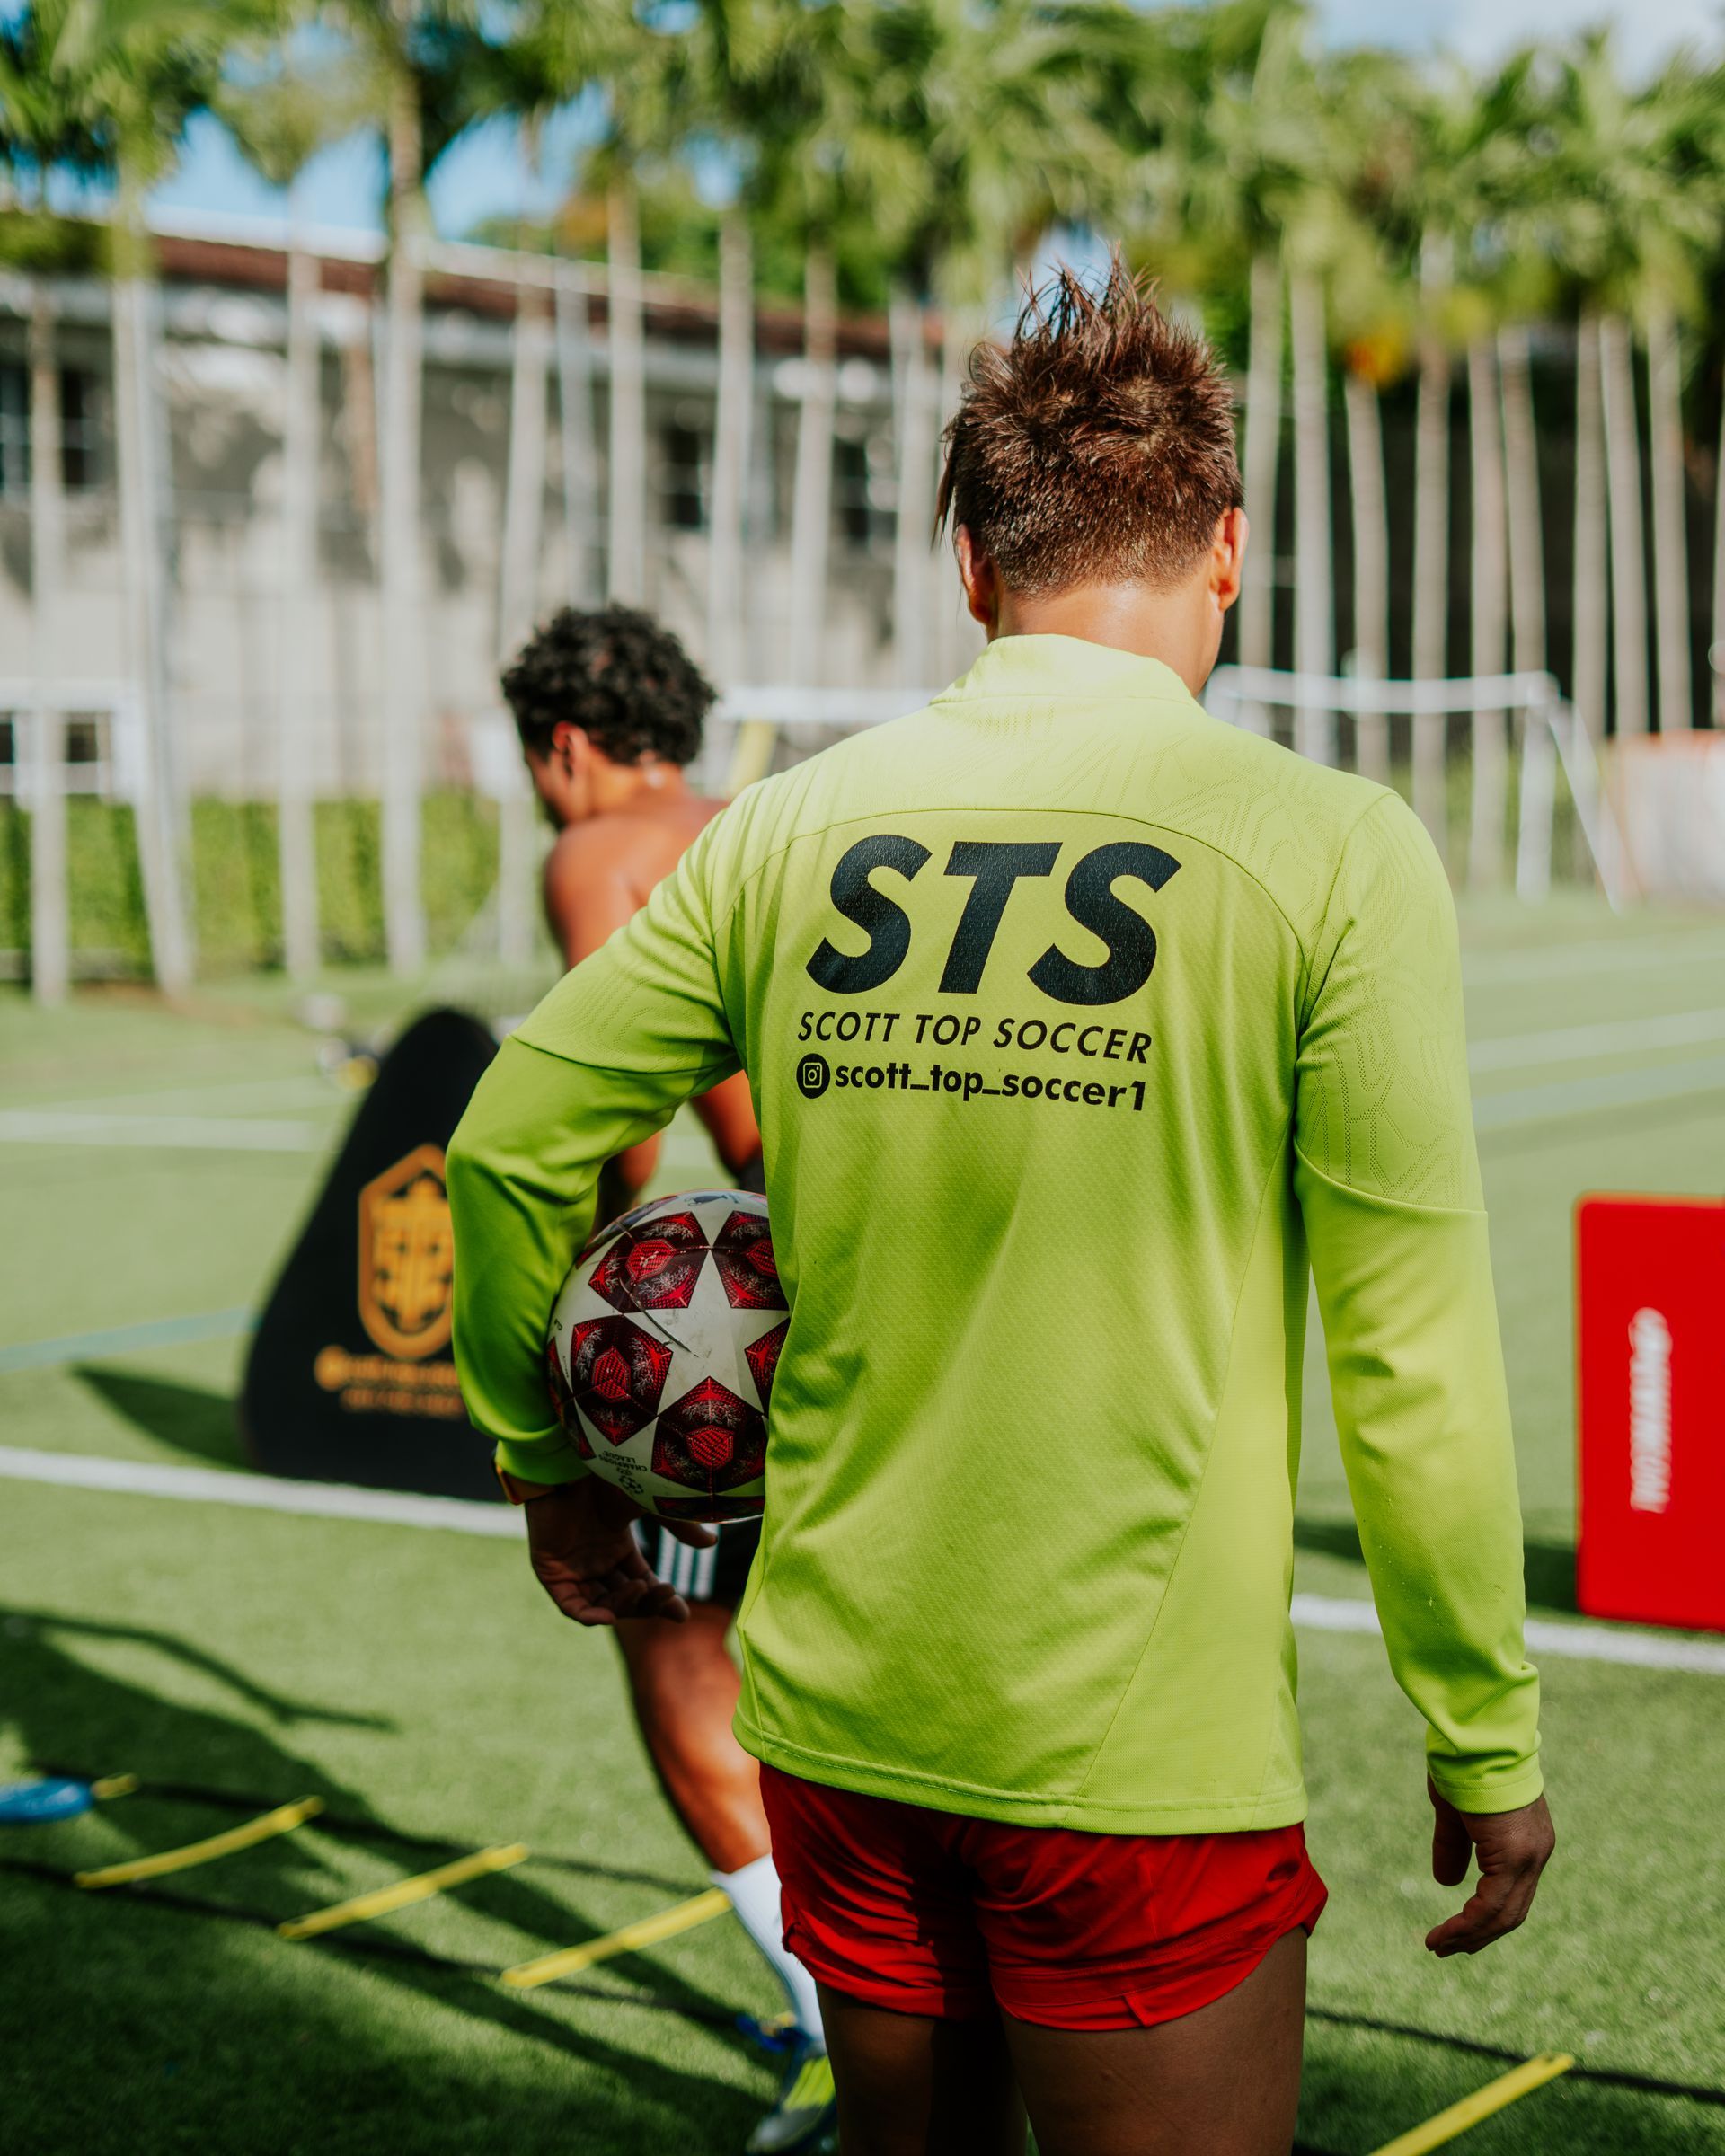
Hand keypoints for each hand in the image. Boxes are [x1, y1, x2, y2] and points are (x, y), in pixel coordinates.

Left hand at [524, 1477, 716, 1628]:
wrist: (569, 1461)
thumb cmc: (606, 1474)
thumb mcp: (649, 1503)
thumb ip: (677, 1525)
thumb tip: (711, 1543)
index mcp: (617, 1545)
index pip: (642, 1581)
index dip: (661, 1599)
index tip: (682, 1613)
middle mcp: (596, 1559)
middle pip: (625, 1597)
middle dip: (648, 1603)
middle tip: (667, 1595)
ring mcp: (573, 1566)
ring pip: (601, 1603)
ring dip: (623, 1606)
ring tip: (640, 1588)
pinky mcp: (550, 1570)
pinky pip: (570, 1605)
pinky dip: (588, 1615)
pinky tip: (609, 1616)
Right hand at [1424, 1778, 1554, 1956]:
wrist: (1475, 1734)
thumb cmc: (1463, 1763)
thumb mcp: (1455, 1813)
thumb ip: (1455, 1846)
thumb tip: (1446, 1882)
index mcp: (1525, 1842)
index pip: (1510, 1894)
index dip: (1481, 1917)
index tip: (1452, 1931)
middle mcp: (1535, 1853)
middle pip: (1510, 1912)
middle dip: (1477, 1935)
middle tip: (1445, 1948)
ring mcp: (1529, 1856)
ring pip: (1504, 1914)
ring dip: (1470, 1936)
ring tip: (1438, 1946)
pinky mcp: (1514, 1856)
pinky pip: (1491, 1905)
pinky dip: (1467, 1924)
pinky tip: (1444, 1934)